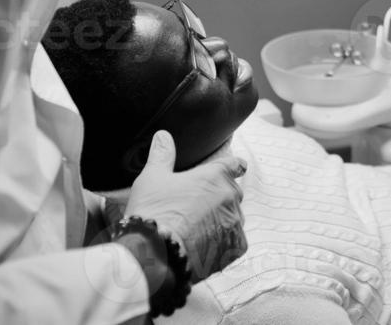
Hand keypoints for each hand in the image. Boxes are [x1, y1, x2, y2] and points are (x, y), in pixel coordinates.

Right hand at [124, 130, 247, 278]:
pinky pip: (234, 243)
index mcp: (215, 176)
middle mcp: (230, 197)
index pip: (235, 164)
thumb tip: (163, 135)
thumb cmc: (153, 212)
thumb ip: (162, 155)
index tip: (238, 167)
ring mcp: (234, 223)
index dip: (234, 166)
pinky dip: (222, 245)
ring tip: (196, 232)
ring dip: (221, 222)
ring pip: (233, 219)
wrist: (154, 254)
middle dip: (219, 199)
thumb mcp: (152, 178)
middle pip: (232, 194)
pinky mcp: (234, 248)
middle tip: (197, 210)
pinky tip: (204, 248)